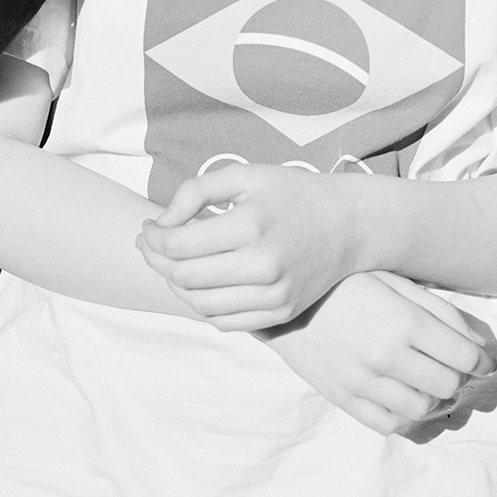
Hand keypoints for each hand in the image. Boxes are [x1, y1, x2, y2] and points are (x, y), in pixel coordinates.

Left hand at [138, 162, 357, 330]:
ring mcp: (275, 296)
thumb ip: (196, 191)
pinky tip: (198, 282)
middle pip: (185, 277)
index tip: (148, 227)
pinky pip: (224, 322)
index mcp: (251, 226)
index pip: (180, 246)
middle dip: (157, 260)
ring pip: (200, 305)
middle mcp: (264, 266)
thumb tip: (162, 224)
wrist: (348, 224)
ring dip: (175, 285)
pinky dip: (201, 305)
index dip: (153, 238)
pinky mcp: (281, 313)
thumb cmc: (290, 193)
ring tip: (172, 261)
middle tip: (151, 243)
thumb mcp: (244, 175)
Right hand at [258, 271, 495, 436]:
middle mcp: (386, 355)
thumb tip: (478, 343)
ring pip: (423, 408)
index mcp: (402, 320)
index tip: (485, 360)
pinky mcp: (343, 397)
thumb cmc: (342, 281)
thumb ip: (437, 309)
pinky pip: (389, 424)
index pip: (464, 356)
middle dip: (460, 377)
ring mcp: (363, 381)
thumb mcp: (392, 279)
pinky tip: (404, 397)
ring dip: (434, 398)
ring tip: (428, 381)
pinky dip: (405, 416)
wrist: (283, 296)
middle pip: (448, 385)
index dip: (483, 361)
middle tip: (455, 367)